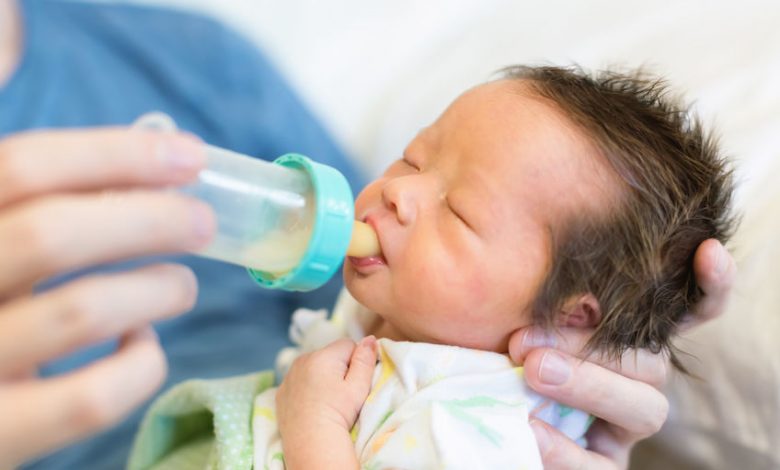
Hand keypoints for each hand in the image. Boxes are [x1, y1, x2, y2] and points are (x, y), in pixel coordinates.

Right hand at [0, 128, 214, 466]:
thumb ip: (9, 164)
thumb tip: (10, 26)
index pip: (22, 166)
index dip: (115, 154)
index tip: (189, 154)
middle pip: (54, 233)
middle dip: (151, 218)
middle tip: (206, 222)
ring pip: (82, 313)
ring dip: (158, 288)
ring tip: (184, 284)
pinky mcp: (0, 437)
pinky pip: (92, 398)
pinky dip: (138, 363)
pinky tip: (140, 343)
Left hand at [277, 337, 377, 434]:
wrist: (311, 443)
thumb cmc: (339, 413)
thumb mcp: (359, 386)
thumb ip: (365, 360)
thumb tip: (370, 338)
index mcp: (322, 355)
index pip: (348, 345)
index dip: (356, 362)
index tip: (354, 382)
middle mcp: (302, 360)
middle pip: (329, 355)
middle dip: (338, 368)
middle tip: (341, 394)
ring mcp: (289, 376)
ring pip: (313, 368)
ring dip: (321, 377)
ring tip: (326, 400)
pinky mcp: (281, 392)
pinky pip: (299, 381)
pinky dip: (306, 388)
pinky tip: (312, 405)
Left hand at [508, 239, 735, 468]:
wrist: (485, 415)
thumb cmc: (499, 354)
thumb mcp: (519, 324)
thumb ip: (542, 305)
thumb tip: (545, 267)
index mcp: (628, 340)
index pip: (689, 312)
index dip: (708, 287)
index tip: (707, 251)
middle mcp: (639, 382)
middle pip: (652, 361)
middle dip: (593, 347)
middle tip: (526, 341)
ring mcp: (626, 427)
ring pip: (644, 408)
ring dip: (588, 386)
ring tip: (532, 371)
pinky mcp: (605, 467)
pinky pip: (599, 466)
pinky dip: (566, 449)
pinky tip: (532, 430)